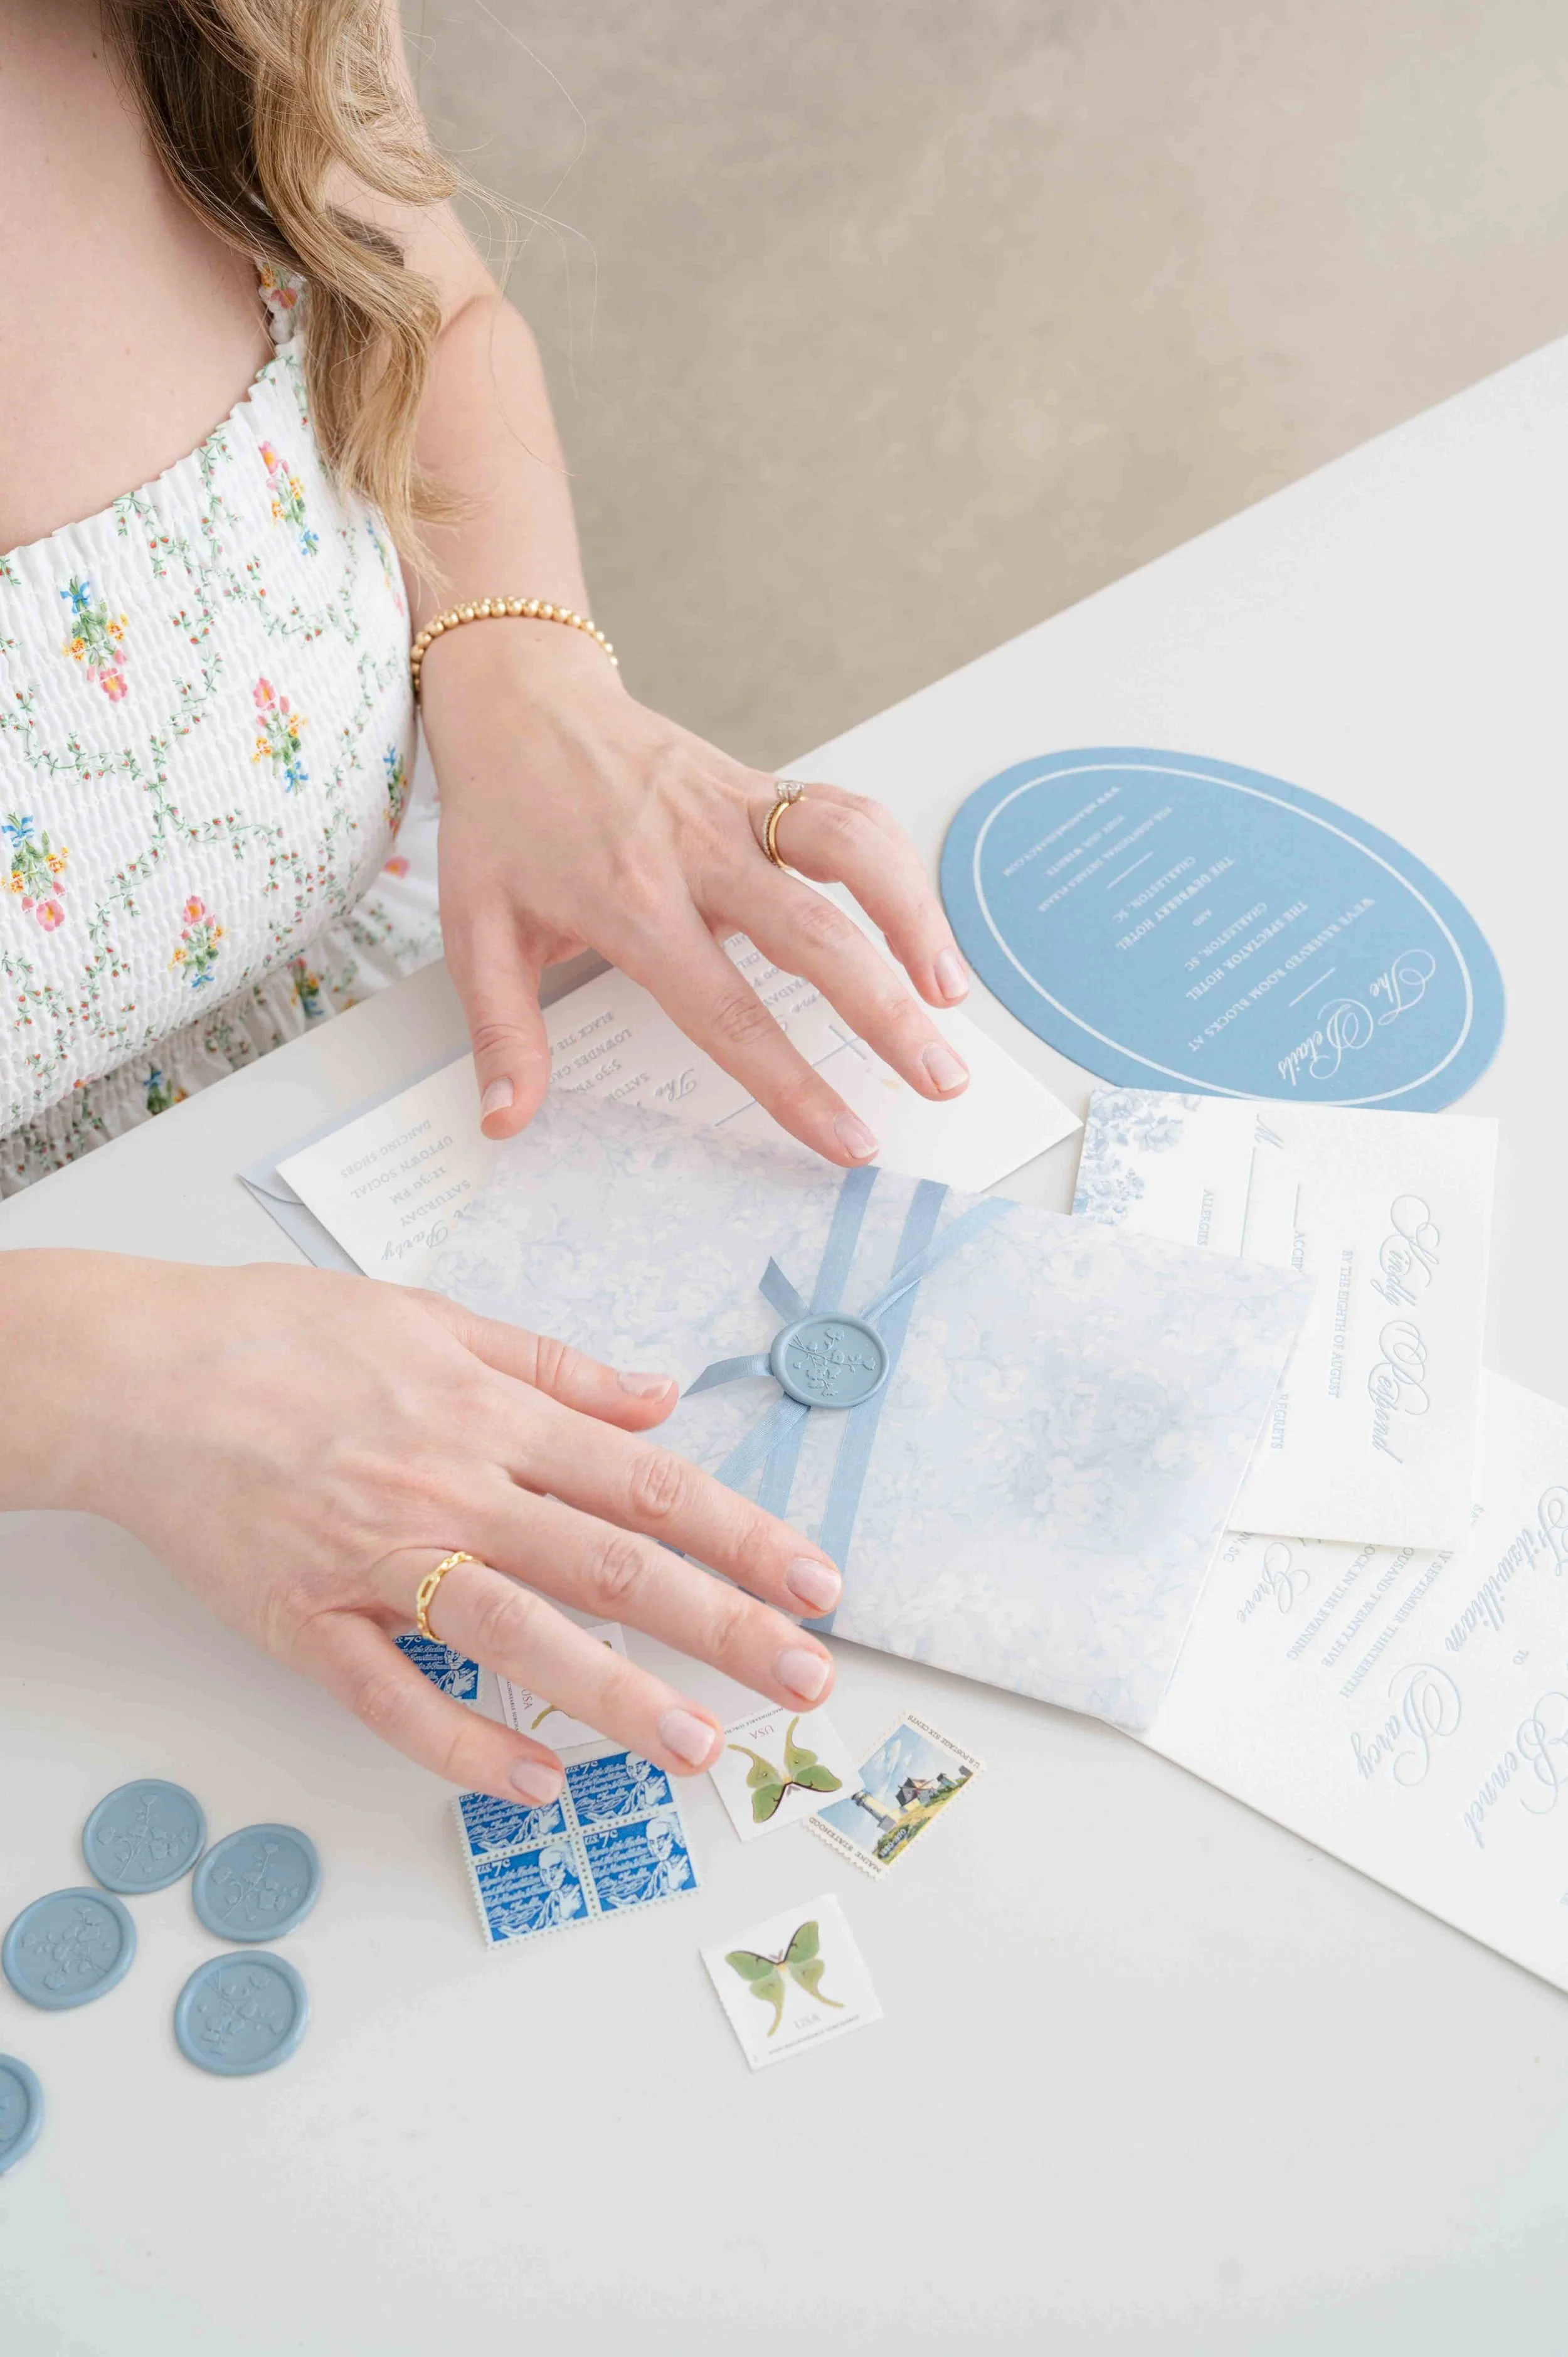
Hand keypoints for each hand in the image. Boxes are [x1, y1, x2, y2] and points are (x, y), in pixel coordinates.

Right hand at [28, 1252, 840, 1805]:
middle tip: (807, 1679)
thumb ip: (555, 1367)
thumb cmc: (281, 1334)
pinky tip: (534, 1786)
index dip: (743, 1534)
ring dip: (618, 1697)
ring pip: (519, 1639)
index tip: (816, 1581)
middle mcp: (451, 1487)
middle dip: (723, 1626)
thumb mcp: (433, 1317)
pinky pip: (393, 1699)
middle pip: (610, 1566)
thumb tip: (661, 1395)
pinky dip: (463, 1747)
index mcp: (489, 1412)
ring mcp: (378, 1561)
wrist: (140, 1371)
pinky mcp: (306, 1622)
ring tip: (700, 1747)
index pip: (646, 1484)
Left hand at [420, 624, 973, 1161]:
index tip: (848, 1139)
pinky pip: (848, 813)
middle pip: (816, 939)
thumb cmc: (503, 819)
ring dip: (915, 921)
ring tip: (952, 995)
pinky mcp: (761, 782)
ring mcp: (737, 810)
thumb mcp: (473, 928)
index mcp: (632, 905)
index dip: (795, 1083)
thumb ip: (502, 1030)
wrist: (519, 700)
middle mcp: (697, 854)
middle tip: (941, 1079)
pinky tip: (921, 920)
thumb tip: (505, 1120)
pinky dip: (896, 862)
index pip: (729, 1013)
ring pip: (852, 854)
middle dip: (888, 1016)